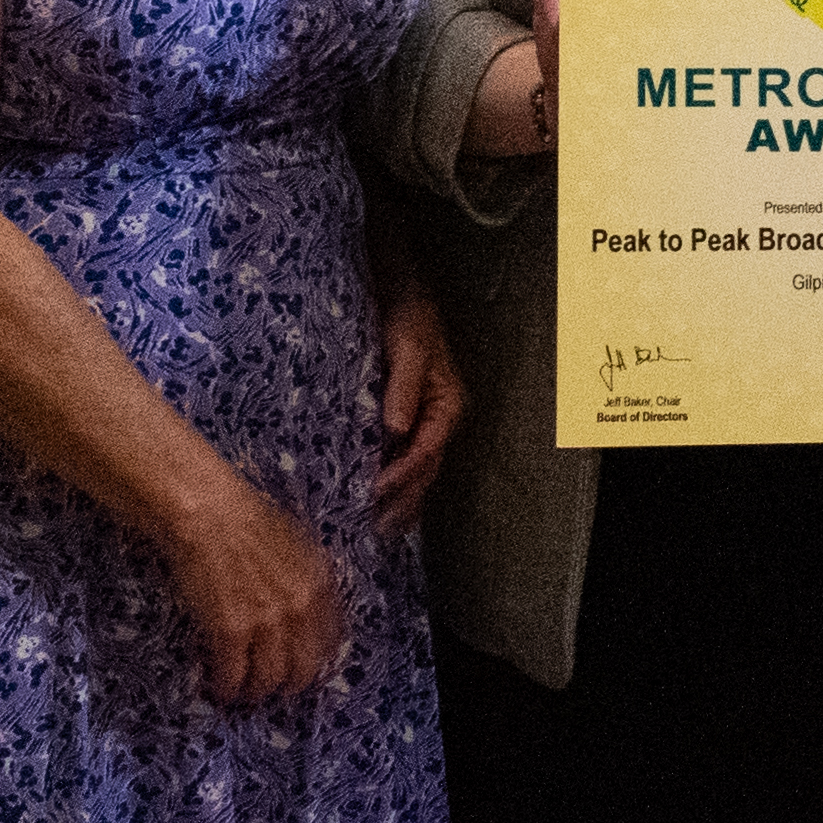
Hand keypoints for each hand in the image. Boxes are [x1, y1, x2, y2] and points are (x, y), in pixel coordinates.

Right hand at [163, 473, 345, 704]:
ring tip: (245, 693)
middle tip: (273, 687)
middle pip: (304, 668)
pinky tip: (221, 690)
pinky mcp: (231, 630)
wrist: (207, 511)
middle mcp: (300, 607)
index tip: (302, 666)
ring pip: (270, 678)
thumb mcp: (295, 543)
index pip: (331, 641)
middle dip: (289, 684)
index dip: (315, 659)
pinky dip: (226, 688)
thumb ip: (307, 577)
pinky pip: (233, 674)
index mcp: (319, 584)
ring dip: (257, 691)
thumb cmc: (245, 517)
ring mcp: (266, 621)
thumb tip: (307, 603)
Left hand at [369, 274, 465, 533]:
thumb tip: (395, 428)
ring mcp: (425, 422)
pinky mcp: (406, 420)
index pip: (426, 450)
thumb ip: (404, 385)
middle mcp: (439, 419)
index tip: (374, 493)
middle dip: (403, 502)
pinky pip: (404, 460)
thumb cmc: (407, 315)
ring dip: (401, 501)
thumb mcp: (409, 344)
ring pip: (417, 471)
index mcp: (447, 404)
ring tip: (378, 530)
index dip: (402, 475)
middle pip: (426, 470)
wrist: (399, 292)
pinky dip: (394, 484)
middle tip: (376, 530)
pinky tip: (378, 503)